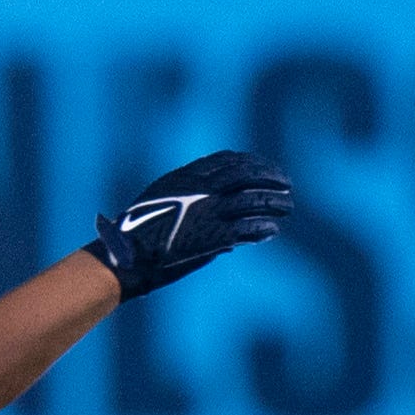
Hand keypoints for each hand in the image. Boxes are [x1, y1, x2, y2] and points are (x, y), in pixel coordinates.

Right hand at [82, 147, 291, 301]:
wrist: (127, 255)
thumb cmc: (138, 231)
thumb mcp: (160, 201)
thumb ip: (189, 199)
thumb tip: (206, 201)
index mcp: (187, 177)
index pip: (228, 160)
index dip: (252, 162)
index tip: (266, 166)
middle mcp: (201, 190)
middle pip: (247, 175)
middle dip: (270, 177)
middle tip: (286, 184)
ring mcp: (209, 212)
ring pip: (254, 201)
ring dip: (275, 203)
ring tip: (287, 207)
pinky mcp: (214, 238)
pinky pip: (248, 230)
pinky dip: (264, 228)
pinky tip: (272, 230)